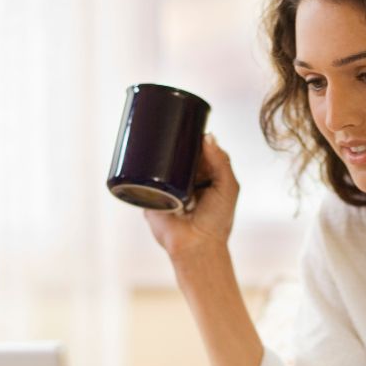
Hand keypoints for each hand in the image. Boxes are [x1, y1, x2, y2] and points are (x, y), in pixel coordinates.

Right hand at [143, 134, 239, 260]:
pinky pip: (142, 177)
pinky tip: (138, 151)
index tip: (188, 120)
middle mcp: (186, 179)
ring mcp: (167, 185)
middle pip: (178, 152)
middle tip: (168, 125)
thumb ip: (221, 163)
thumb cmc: (216, 220)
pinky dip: (139, 165)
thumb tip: (208, 136)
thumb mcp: (227, 188)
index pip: (199, 149)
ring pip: (159, 161)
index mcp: (205, 175)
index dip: (194, 136)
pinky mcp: (151, 194)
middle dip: (173, 138)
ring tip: (153, 133)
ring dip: (156, 149)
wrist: (195, 245)